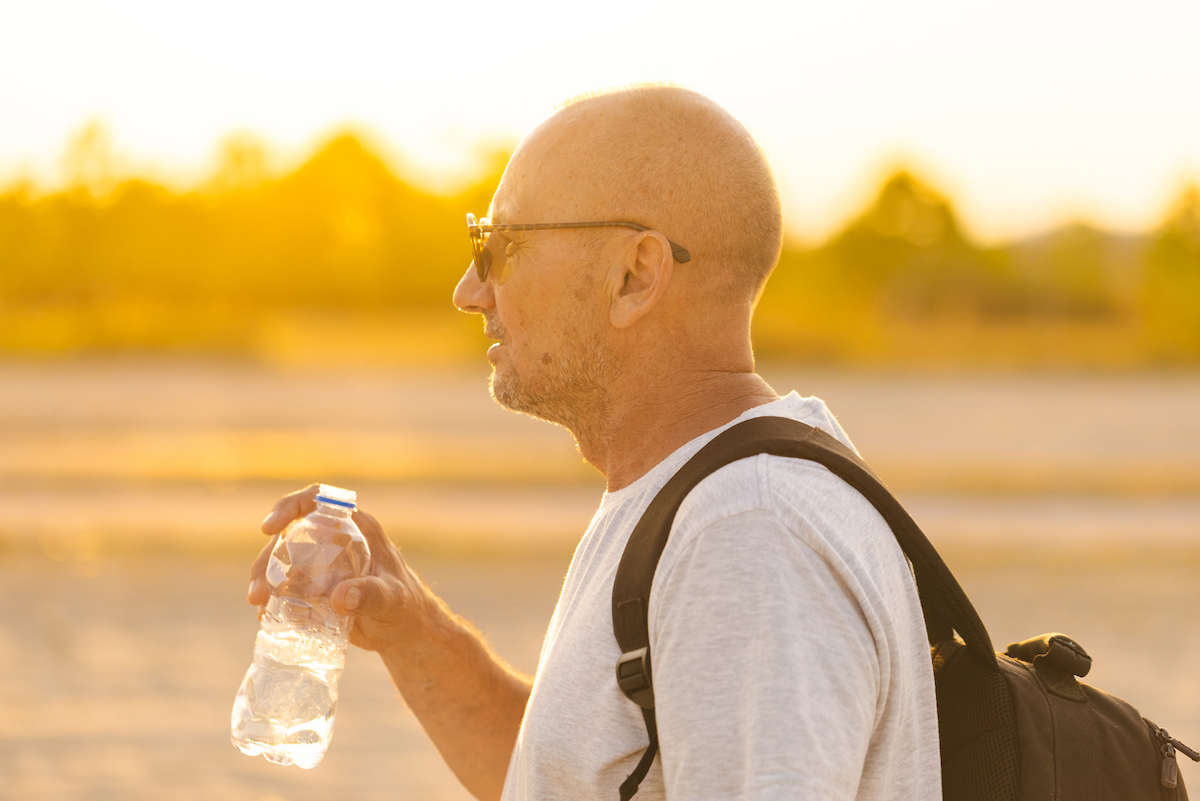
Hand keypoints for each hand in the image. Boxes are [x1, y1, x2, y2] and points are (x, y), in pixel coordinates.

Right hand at [247, 484, 434, 653]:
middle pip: (290, 535)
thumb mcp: (392, 599)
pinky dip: (272, 598)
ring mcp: (323, 564)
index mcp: (356, 528)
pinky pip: (286, 586)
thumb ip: (372, 595)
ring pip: (283, 560)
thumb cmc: (406, 607)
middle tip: (258, 592)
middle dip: (267, 558)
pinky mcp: (315, 588)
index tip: (269, 527)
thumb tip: (339, 597)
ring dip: (265, 579)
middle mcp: (335, 540)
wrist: (406, 631)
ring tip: (258, 606)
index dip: (290, 506)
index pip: (319, 500)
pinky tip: (264, 616)